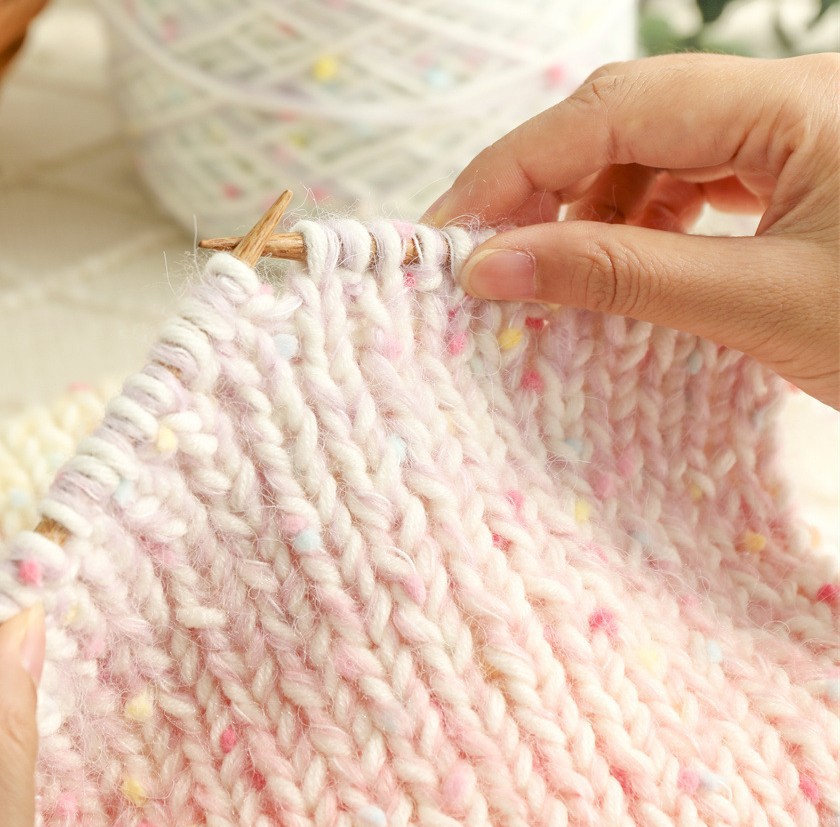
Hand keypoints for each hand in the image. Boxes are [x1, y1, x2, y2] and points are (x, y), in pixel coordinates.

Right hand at [424, 53, 839, 406]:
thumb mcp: (759, 305)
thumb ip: (621, 278)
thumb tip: (491, 268)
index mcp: (795, 102)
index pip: (612, 108)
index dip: (515, 168)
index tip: (447, 235)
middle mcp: (792, 100)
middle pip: (627, 120)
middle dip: (544, 189)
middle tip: (479, 261)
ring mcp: (797, 138)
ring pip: (657, 155)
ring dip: (592, 216)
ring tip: (550, 283)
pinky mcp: (799, 181)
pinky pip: (696, 188)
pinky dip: (643, 231)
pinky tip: (622, 276)